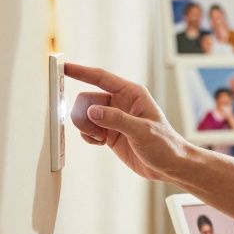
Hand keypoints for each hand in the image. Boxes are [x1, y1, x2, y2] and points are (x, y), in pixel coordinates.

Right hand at [64, 61, 188, 181]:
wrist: (169, 166)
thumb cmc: (165, 144)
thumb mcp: (142, 130)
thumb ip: (116, 119)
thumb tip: (92, 111)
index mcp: (131, 93)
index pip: (101, 78)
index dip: (81, 72)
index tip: (64, 67)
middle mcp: (120, 102)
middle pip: (87, 99)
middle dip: (85, 114)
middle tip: (96, 131)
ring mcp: (113, 118)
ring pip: (85, 115)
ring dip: (86, 127)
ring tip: (101, 138)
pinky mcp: (109, 133)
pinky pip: (87, 129)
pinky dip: (88, 136)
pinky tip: (101, 143)